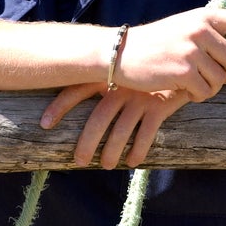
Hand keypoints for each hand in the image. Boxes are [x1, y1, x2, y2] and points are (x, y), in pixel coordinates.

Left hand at [40, 83, 190, 168]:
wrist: (180, 60)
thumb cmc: (144, 70)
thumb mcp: (121, 68)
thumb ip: (101, 78)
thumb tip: (78, 99)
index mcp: (108, 75)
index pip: (77, 89)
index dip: (59, 105)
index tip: (44, 124)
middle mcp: (121, 86)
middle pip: (98, 118)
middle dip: (87, 142)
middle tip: (78, 160)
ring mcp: (140, 97)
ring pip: (121, 131)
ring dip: (111, 152)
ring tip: (105, 165)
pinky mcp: (159, 107)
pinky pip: (146, 134)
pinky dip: (137, 151)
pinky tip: (132, 161)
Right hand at [114, 7, 225, 94]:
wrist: (121, 52)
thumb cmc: (156, 42)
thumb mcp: (185, 25)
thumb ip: (212, 31)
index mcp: (204, 16)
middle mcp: (201, 30)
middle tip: (210, 77)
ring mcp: (192, 51)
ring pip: (222, 80)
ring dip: (210, 87)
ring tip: (192, 82)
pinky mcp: (183, 72)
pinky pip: (206, 92)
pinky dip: (197, 96)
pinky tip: (183, 90)